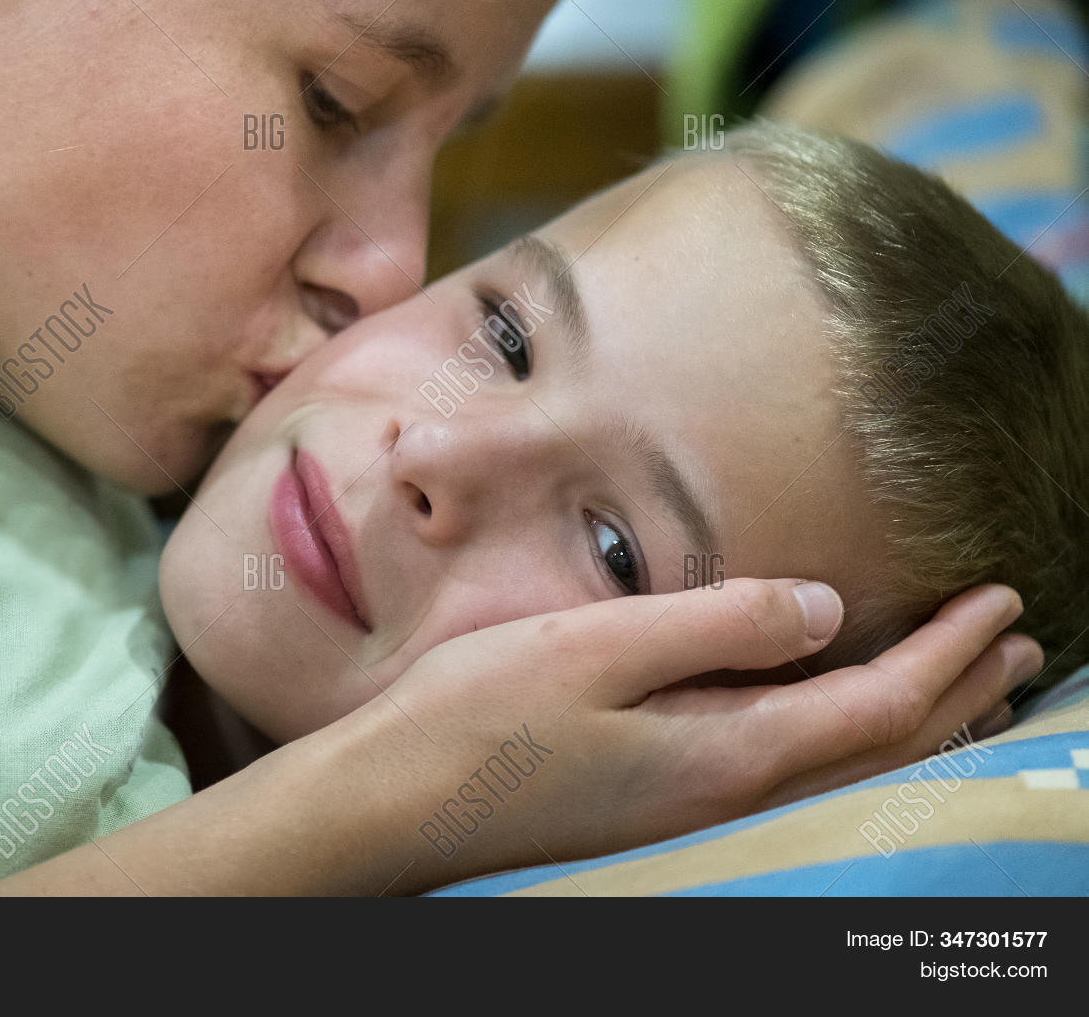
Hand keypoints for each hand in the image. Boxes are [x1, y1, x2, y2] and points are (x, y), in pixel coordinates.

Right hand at [0, 579, 1033, 895]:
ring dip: (920, 727)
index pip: (879, 701)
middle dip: (961, 693)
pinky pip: (799, 778)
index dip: (950, 650)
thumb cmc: (477, 720)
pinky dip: (854, 745)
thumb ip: (714, 624)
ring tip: (967, 692)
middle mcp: (728, 797)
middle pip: (882, 751)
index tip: (1003, 597)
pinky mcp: (660, 814)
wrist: (392, 811)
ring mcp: (694, 815)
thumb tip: (823, 606)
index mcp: (726, 752)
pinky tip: (837, 723)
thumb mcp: (595, 649)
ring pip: (847, 774)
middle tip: (1020, 645)